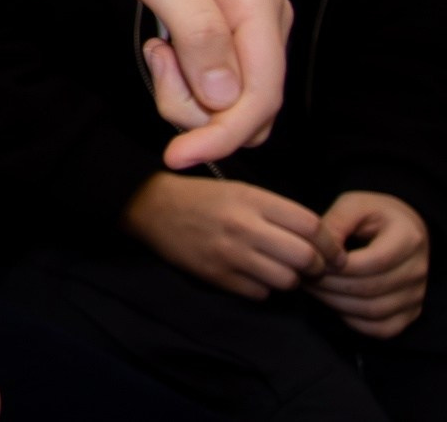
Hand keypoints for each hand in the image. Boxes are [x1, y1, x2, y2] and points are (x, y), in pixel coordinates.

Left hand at [51, 0, 289, 168]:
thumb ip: (198, 34)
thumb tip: (227, 99)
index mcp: (259, 1)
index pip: (263, 94)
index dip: (224, 134)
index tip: (176, 156)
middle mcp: (260, 14)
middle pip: (250, 103)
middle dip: (201, 110)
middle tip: (154, 63)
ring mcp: (237, 20)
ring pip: (228, 95)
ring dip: (186, 92)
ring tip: (153, 48)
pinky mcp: (210, 23)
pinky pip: (209, 76)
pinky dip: (181, 77)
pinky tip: (157, 46)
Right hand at [124, 173, 339, 298]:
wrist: (150, 207)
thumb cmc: (202, 196)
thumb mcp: (241, 190)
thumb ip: (278, 212)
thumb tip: (317, 241)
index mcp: (253, 200)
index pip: (311, 226)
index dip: (331, 243)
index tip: (334, 252)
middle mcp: (244, 227)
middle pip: (305, 257)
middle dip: (319, 267)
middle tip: (317, 268)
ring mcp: (229, 254)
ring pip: (286, 280)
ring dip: (292, 279)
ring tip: (285, 271)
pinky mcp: (217, 276)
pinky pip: (260, 293)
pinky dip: (265, 288)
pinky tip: (258, 276)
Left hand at [309, 191, 429, 337]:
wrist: (401, 228)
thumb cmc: (373, 214)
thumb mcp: (353, 205)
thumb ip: (335, 222)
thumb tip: (317, 250)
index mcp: (408, 239)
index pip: (370, 263)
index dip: (336, 266)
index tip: (311, 259)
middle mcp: (417, 271)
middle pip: (370, 289)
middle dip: (329, 285)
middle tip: (302, 275)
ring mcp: (416, 295)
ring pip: (373, 311)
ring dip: (335, 303)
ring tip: (312, 287)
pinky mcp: (409, 312)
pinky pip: (380, 328)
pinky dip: (352, 320)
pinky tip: (333, 302)